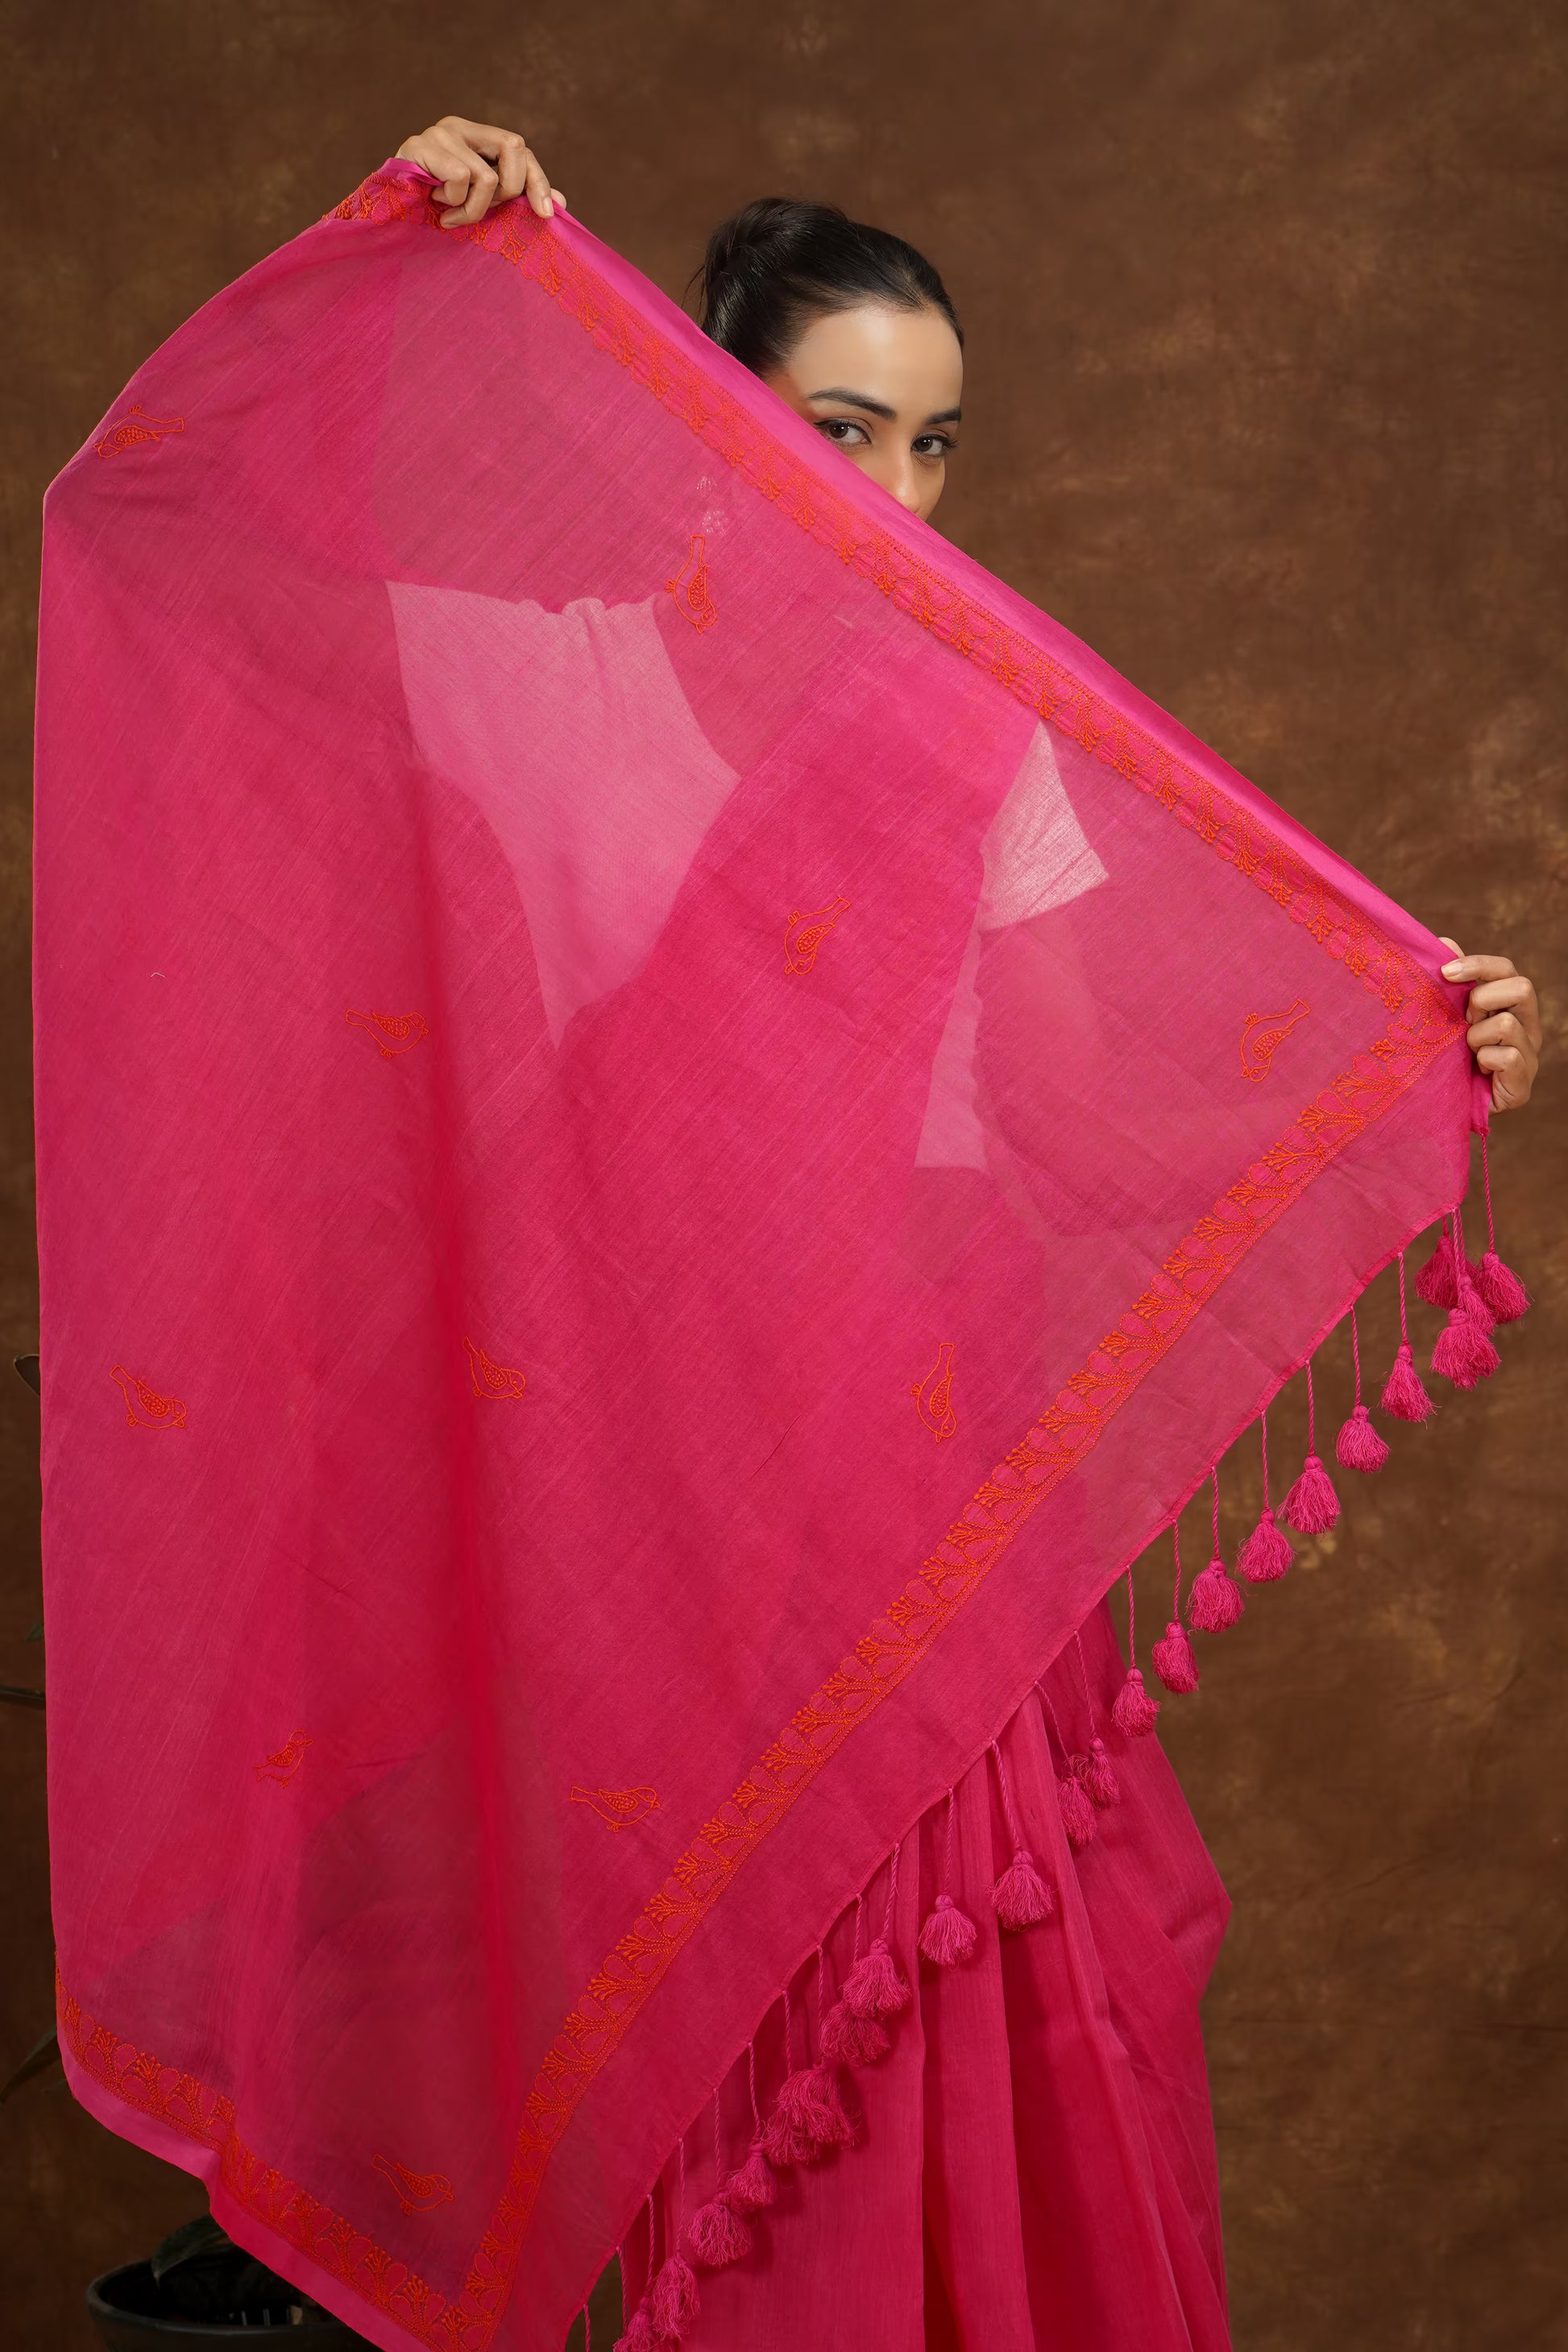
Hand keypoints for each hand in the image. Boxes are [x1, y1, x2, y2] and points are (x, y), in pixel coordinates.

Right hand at [394, 117, 564, 228]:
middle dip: (509, 193)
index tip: (546, 215)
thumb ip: (517, 201)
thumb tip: (561, 207)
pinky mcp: (418, 145)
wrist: (387, 217)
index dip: (538, 181)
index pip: (520, 149)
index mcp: (477, 137)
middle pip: (513, 146)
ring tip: (452, 215)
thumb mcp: (482, 207)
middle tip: (484, 212)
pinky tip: (435, 207)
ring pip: (487, 176)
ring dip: (474, 210)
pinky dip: (453, 204)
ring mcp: (439, 133)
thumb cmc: (436, 213)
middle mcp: (459, 127)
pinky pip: (460, 180)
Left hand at [1438, 940, 1541, 1111]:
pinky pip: (1508, 1058)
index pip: (1506, 969)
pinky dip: (1485, 1061)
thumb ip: (1449, 982)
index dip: (1478, 965)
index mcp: (1509, 1004)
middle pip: (1522, 987)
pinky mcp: (1523, 1084)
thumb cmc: (1446, 1054)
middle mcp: (1527, 1026)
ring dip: (1476, 1037)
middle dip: (1483, 999)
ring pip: (1507, 1024)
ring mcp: (1529, 1055)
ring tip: (1467, 1052)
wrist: (1443, 1104)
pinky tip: (1477, 1070)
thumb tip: (1445, 942)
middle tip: (1463, 1020)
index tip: (1445, 972)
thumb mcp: (1445, 1015)